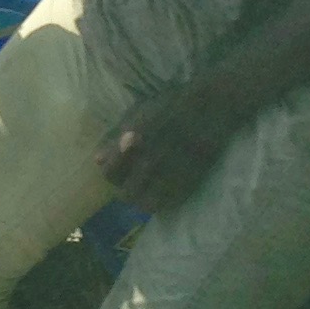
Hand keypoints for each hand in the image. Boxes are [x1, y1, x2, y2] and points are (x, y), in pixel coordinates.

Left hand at [98, 88, 242, 212]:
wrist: (211, 104)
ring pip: (146, 204)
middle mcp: (149, 160)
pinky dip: (162, 202)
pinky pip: (168, 205)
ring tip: (148, 189)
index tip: (118, 169)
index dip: (112, 172)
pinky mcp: (189, 182)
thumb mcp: (137, 113)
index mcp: (133, 142)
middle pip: (126, 193)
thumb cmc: (171, 103)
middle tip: (133, 181)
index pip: (109, 173)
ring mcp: (170, 174)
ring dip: (143, 198)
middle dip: (126, 188)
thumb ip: (115, 136)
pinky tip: (164, 190)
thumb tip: (98, 160)